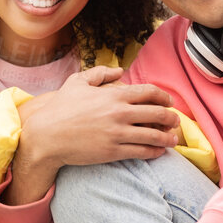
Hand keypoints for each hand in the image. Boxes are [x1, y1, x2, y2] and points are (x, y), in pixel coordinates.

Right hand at [6, 71, 180, 203]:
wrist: (46, 136)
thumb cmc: (60, 108)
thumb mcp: (77, 82)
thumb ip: (100, 73)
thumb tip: (120, 70)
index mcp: (114, 95)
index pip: (150, 93)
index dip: (164, 97)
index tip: (169, 102)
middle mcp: (119, 113)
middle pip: (158, 114)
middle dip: (172, 118)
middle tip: (176, 121)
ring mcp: (118, 133)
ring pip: (154, 136)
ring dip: (168, 138)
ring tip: (173, 139)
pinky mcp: (113, 151)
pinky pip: (142, 152)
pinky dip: (155, 151)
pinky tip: (159, 151)